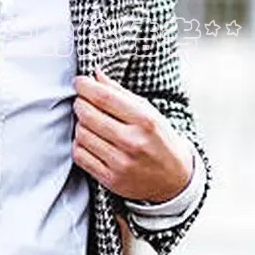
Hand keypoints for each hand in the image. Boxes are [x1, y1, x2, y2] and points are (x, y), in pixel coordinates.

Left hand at [72, 69, 192, 203]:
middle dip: (80, 103)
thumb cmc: (160, 141)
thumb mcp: (149, 112)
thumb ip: (120, 93)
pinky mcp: (111, 179)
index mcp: (145, 121)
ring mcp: (121, 162)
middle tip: (82, 101)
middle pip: (88, 115)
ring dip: (80, 124)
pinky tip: (89, 141)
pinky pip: (80, 155)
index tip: (79, 82)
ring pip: (81, 134)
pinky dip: (79, 145)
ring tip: (89, 122)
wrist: (175, 180)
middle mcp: (133, 142)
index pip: (104, 97)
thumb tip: (96, 74)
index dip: (85, 86)